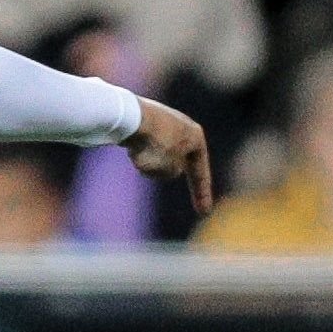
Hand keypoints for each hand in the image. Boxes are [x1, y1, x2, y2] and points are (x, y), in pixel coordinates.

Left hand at [128, 97, 212, 213]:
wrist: (129, 118)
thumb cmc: (154, 145)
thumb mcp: (169, 169)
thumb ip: (171, 172)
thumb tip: (160, 164)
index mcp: (196, 137)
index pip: (201, 172)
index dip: (202, 194)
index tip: (203, 213)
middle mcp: (183, 127)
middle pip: (177, 163)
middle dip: (163, 171)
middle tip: (149, 170)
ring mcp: (163, 123)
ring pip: (158, 157)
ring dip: (149, 164)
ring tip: (140, 158)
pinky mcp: (144, 122)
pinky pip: (143, 148)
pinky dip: (139, 153)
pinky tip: (132, 148)